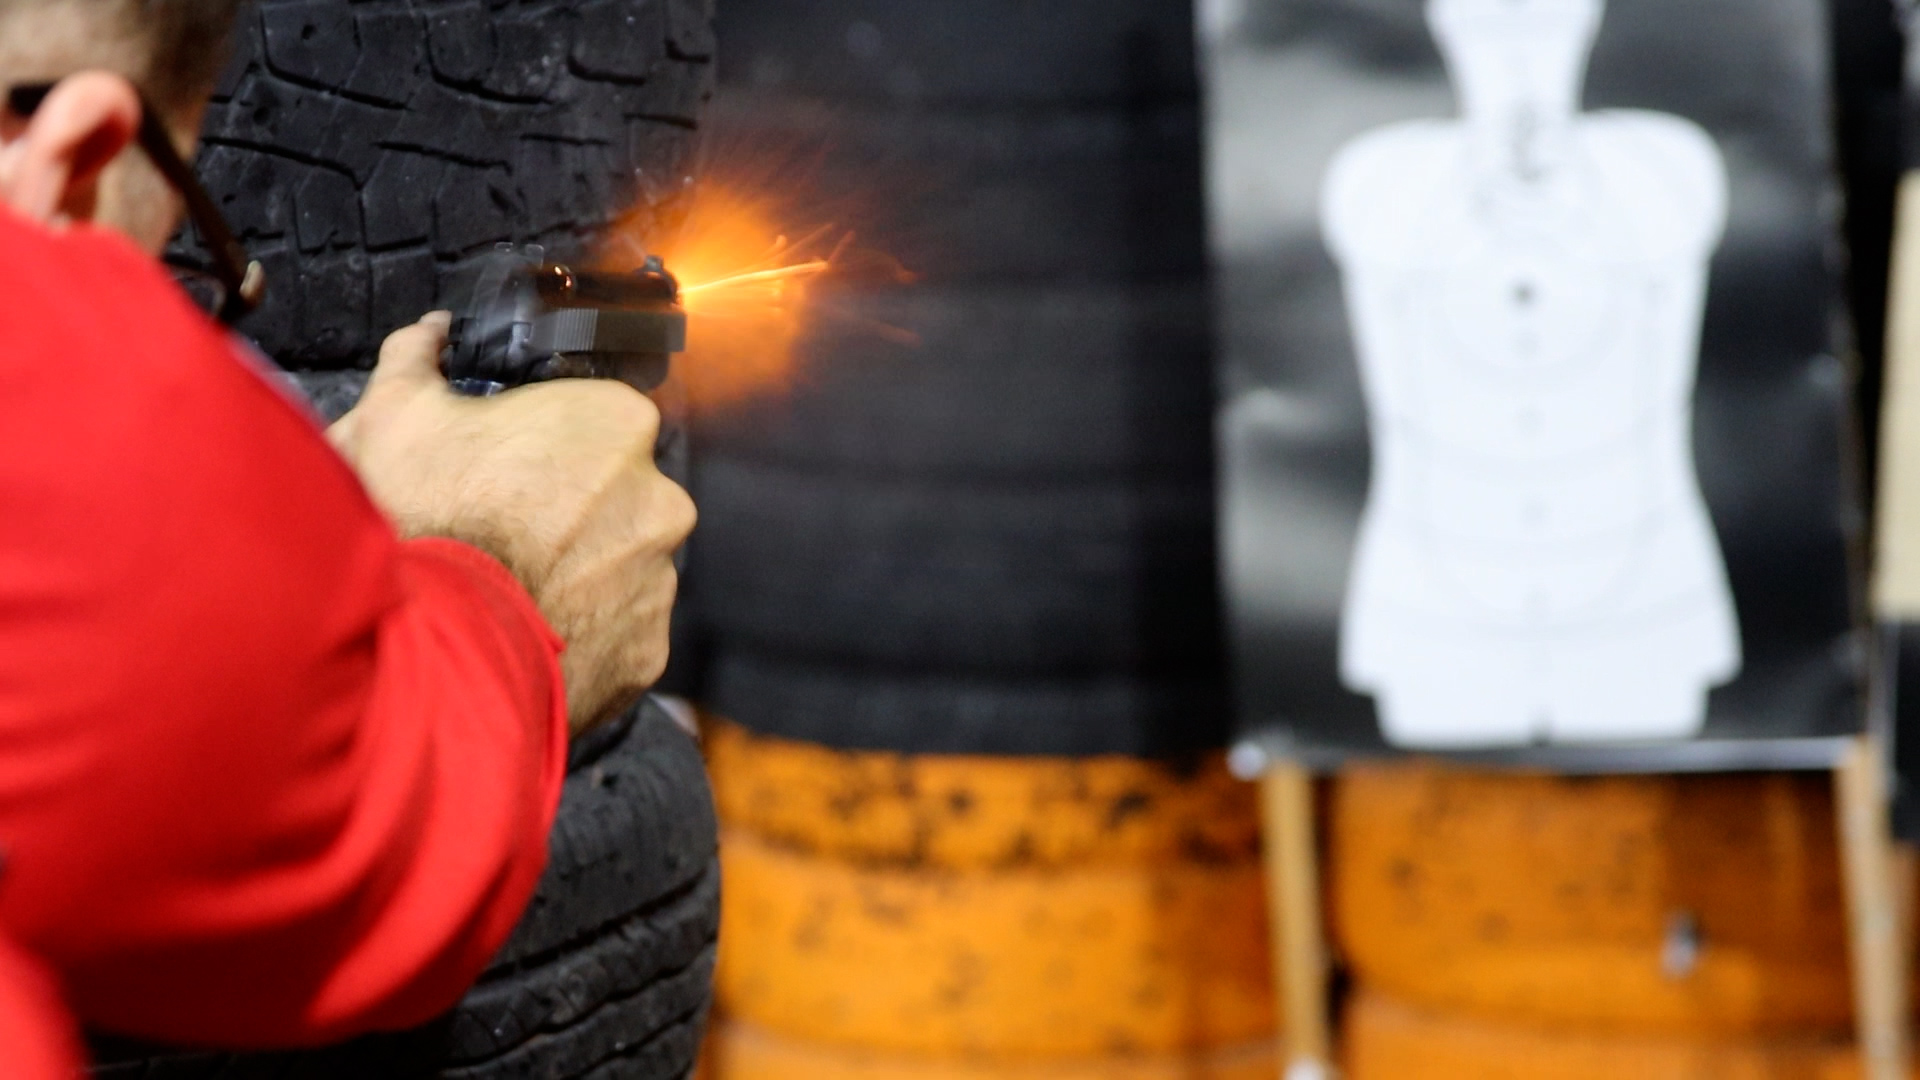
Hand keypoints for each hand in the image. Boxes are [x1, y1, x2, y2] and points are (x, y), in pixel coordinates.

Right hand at [329, 312, 696, 732]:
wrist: (428, 646)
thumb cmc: (421, 518)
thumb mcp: (398, 415)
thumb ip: (419, 359)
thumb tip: (431, 332)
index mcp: (619, 423)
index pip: (603, 424)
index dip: (553, 445)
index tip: (513, 468)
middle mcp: (662, 499)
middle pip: (621, 497)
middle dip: (574, 513)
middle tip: (507, 532)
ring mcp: (659, 580)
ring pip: (624, 568)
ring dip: (580, 575)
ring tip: (512, 589)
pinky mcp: (647, 652)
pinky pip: (619, 636)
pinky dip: (582, 637)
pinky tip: (529, 632)